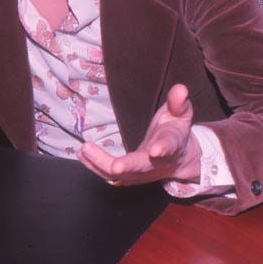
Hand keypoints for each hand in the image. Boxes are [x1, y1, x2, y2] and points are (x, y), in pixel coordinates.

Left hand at [78, 84, 201, 185]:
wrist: (179, 159)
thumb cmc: (175, 131)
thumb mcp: (181, 115)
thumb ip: (178, 103)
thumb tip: (181, 88)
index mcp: (171, 145)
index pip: (168, 147)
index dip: (162, 148)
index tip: (155, 150)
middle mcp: (156, 163)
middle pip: (142, 166)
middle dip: (128, 166)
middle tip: (115, 166)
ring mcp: (141, 172)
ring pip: (122, 174)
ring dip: (102, 164)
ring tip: (84, 150)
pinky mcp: (128, 175)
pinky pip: (110, 174)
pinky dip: (95, 166)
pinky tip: (81, 154)